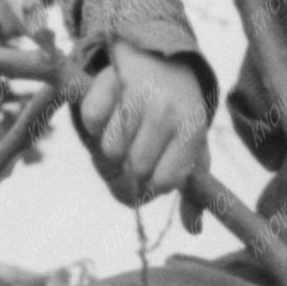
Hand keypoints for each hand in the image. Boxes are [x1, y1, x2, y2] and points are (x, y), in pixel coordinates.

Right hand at [72, 42, 210, 206]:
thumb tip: (194, 229)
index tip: (153, 175)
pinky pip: (91, 123)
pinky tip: (110, 113)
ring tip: (124, 132)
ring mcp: (136, 95)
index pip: (165, 181)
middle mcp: (166, 111)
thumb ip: (194, 191)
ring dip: (110, 149)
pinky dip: (95, 125)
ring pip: (110, 150)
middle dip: (129, 170)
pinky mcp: (107, 81)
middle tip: (134, 153)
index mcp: (192, 129)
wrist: (159, 56)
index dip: (154, 185)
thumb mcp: (195, 148)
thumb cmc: (180, 113)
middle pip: (134, 169)